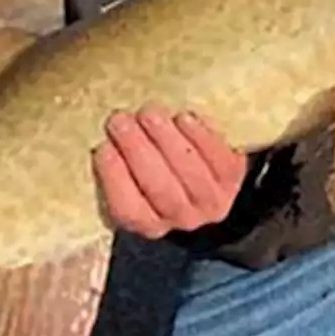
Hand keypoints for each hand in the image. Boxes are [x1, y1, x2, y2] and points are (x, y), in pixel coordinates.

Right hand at [92, 105, 247, 238]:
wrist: (214, 182)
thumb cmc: (163, 173)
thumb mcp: (137, 180)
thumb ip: (122, 166)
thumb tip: (104, 135)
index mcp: (148, 222)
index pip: (128, 209)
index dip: (114, 179)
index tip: (102, 146)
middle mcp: (181, 219)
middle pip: (159, 188)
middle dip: (136, 150)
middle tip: (120, 120)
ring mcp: (211, 200)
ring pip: (188, 173)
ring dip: (166, 138)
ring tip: (149, 113)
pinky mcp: (233, 177)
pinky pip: (217, 158)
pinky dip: (199, 136)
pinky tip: (183, 117)